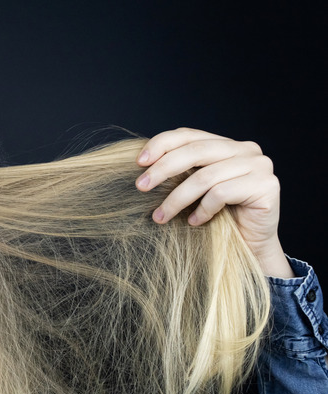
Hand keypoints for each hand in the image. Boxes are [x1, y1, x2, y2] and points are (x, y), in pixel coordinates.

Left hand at [135, 128, 293, 277]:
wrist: (252, 246)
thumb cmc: (219, 218)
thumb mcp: (196, 189)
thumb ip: (182, 171)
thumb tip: (143, 164)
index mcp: (227, 145)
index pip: (189, 135)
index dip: (161, 144)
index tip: (139, 162)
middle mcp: (246, 149)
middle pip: (195, 152)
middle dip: (163, 169)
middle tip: (141, 186)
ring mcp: (259, 166)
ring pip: (205, 177)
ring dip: (176, 199)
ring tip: (160, 217)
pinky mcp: (266, 186)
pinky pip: (221, 194)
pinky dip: (202, 210)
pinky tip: (194, 222)